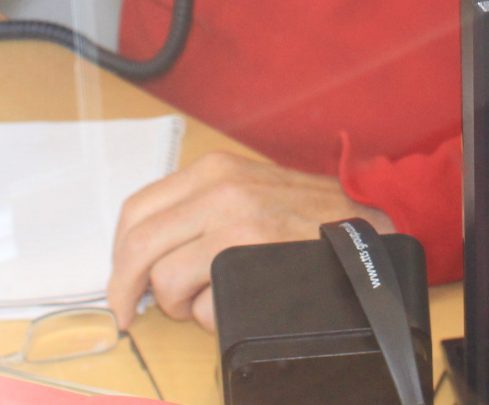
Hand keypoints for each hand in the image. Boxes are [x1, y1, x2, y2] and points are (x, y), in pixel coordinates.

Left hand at [107, 151, 392, 333]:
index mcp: (211, 170)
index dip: (118, 256)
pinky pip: (203, 304)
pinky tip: (237, 304)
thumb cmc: (307, 218)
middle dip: (127, 288)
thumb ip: (199, 208)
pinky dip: (211, 316)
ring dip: (180, 304)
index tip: (119, 285)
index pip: (136, 210)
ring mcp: (234, 223)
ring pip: (165, 280)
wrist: (370, 228)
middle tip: (131, 314)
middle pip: (137, 247)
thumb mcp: (247, 190)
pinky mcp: (250, 258)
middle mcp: (217, 189)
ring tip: (208, 301)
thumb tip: (144, 252)